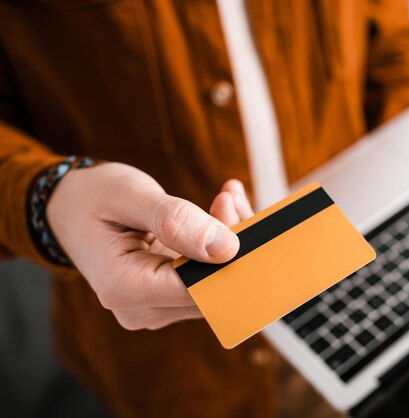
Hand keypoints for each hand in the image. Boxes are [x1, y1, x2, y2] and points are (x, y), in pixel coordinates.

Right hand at [46, 162, 253, 329]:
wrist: (72, 209)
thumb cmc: (94, 199)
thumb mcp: (130, 196)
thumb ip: (175, 220)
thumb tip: (225, 248)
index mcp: (124, 287)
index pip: (197, 288)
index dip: (228, 258)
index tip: (239, 217)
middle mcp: (141, 308)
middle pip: (212, 289)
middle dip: (234, 243)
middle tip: (229, 200)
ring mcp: (156, 307)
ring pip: (217, 283)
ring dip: (231, 241)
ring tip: (225, 200)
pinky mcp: (169, 297)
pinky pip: (209, 276)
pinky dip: (221, 246)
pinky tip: (220, 213)